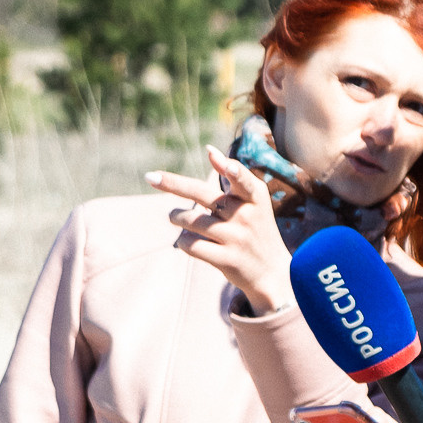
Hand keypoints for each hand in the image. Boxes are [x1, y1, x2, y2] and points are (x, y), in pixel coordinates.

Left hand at [147, 149, 289, 313]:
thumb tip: (209, 149)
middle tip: (150, 176)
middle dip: (174, 184)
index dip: (231, 170)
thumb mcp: (254, 202)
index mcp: (255, 198)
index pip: (243, 180)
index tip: (219, 159)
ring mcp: (237, 239)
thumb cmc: (256, 229)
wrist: (272, 273)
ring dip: (177, 217)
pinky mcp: (227, 260)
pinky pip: (191, 244)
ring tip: (175, 216)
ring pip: (191, 220)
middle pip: (203, 195)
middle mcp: (247, 216)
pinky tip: (186, 239)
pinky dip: (183, 240)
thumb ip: (234, 177)